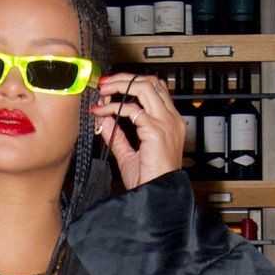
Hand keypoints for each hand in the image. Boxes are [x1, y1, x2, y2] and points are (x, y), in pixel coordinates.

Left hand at [91, 71, 186, 189]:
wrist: (157, 196)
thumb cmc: (150, 182)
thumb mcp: (129, 155)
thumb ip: (118, 136)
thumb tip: (106, 120)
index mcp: (170, 123)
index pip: (155, 89)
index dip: (132, 83)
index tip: (112, 88)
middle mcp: (171, 119)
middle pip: (150, 81)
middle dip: (124, 78)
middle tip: (105, 84)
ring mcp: (165, 122)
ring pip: (143, 86)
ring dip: (120, 85)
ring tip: (103, 91)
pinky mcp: (155, 130)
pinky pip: (131, 109)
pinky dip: (113, 107)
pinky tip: (103, 112)